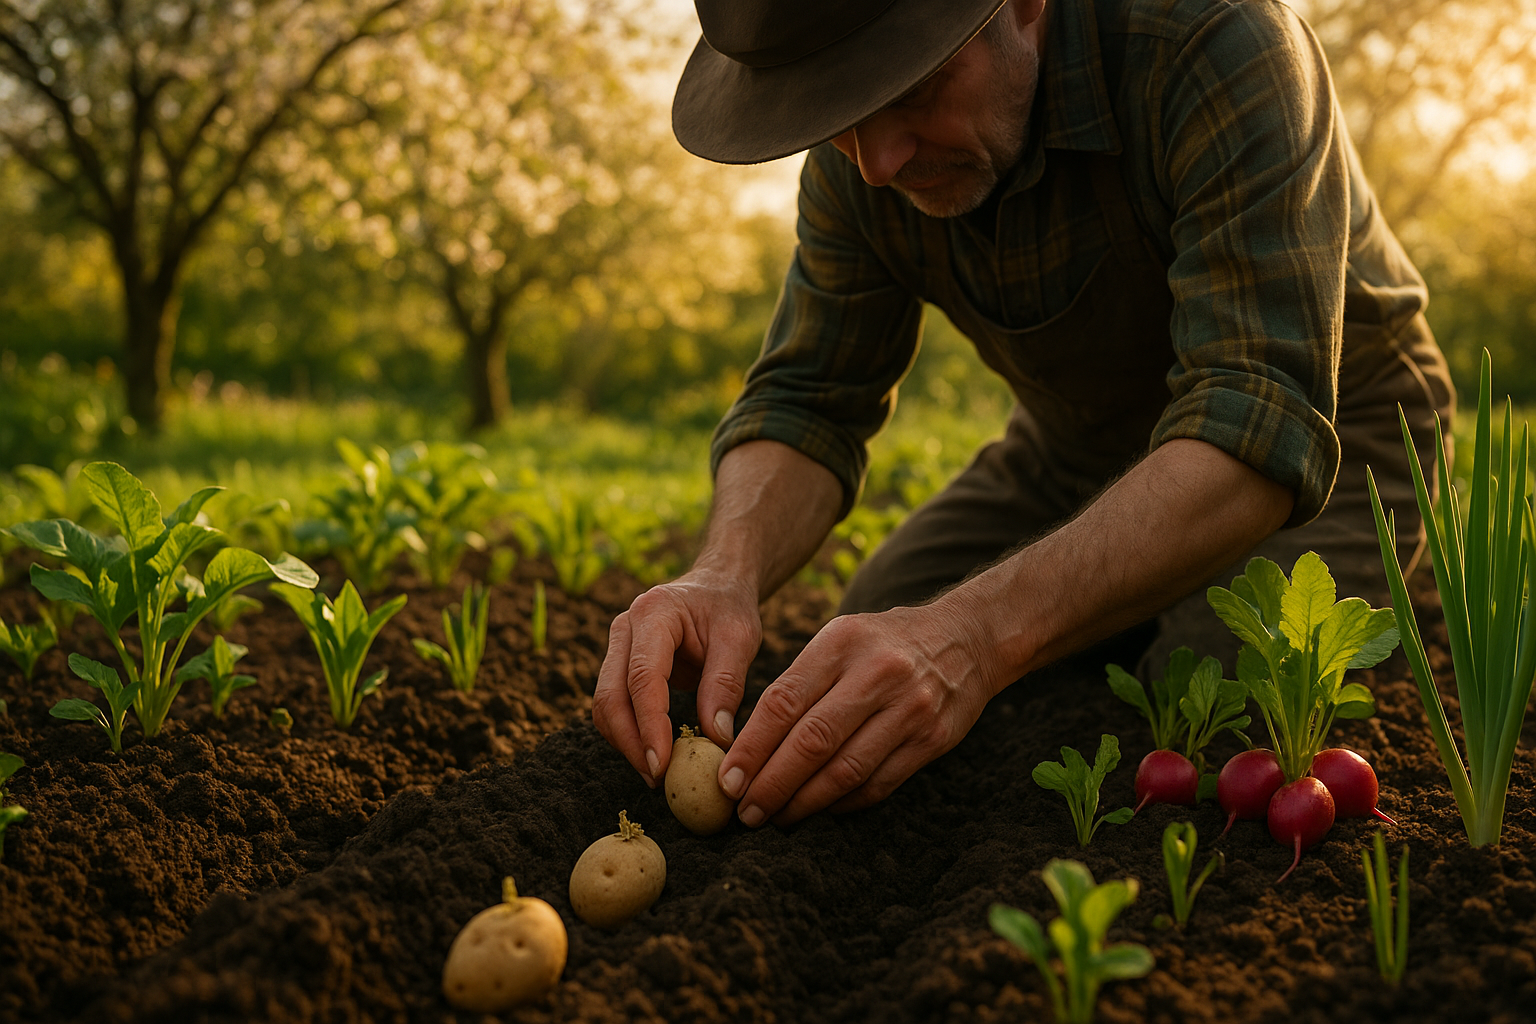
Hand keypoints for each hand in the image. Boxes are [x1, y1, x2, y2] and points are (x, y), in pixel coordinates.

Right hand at [592, 570, 761, 785]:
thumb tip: (716, 739)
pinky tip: (654, 755)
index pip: (642, 677)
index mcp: (654, 613)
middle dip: (630, 742)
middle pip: (610, 695)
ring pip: (605, 705)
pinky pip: (615, 705)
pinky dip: (630, 734)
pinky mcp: (619, 665)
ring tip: (658, 774)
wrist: (716, 587)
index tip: (663, 764)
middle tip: (658, 779)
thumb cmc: (729, 609)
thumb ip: (726, 684)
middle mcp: (624, 628)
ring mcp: (617, 646)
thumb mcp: (740, 638)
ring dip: (626, 743)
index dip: (648, 725)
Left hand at [718, 599, 1000, 825]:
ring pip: (845, 771)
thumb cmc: (883, 643)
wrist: (967, 638)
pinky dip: (843, 804)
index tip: (726, 780)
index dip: (751, 747)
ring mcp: (910, 708)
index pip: (784, 701)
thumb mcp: (839, 640)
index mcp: (842, 642)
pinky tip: (820, 810)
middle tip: (744, 812)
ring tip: (776, 818)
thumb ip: (799, 684)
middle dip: (771, 784)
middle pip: (812, 742)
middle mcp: (878, 674)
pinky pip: (878, 783)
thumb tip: (748, 748)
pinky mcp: (933, 739)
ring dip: (804, 803)